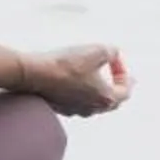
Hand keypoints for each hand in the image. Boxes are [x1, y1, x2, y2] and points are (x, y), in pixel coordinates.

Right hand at [16, 45, 131, 116]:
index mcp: (105, 98)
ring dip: (98, 91)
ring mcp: (75, 110)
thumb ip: (112, 52)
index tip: (117, 60)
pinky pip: (77, 102)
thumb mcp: (96, 50)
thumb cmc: (65, 65)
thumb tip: (114, 54)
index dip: (124, 72)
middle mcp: (92, 108)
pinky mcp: (60, 107)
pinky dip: (82, 93)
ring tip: (98, 80)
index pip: (125, 90)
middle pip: (111, 101)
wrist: (35, 74)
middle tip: (119, 78)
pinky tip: (77, 83)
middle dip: (116, 87)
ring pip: (93, 104)